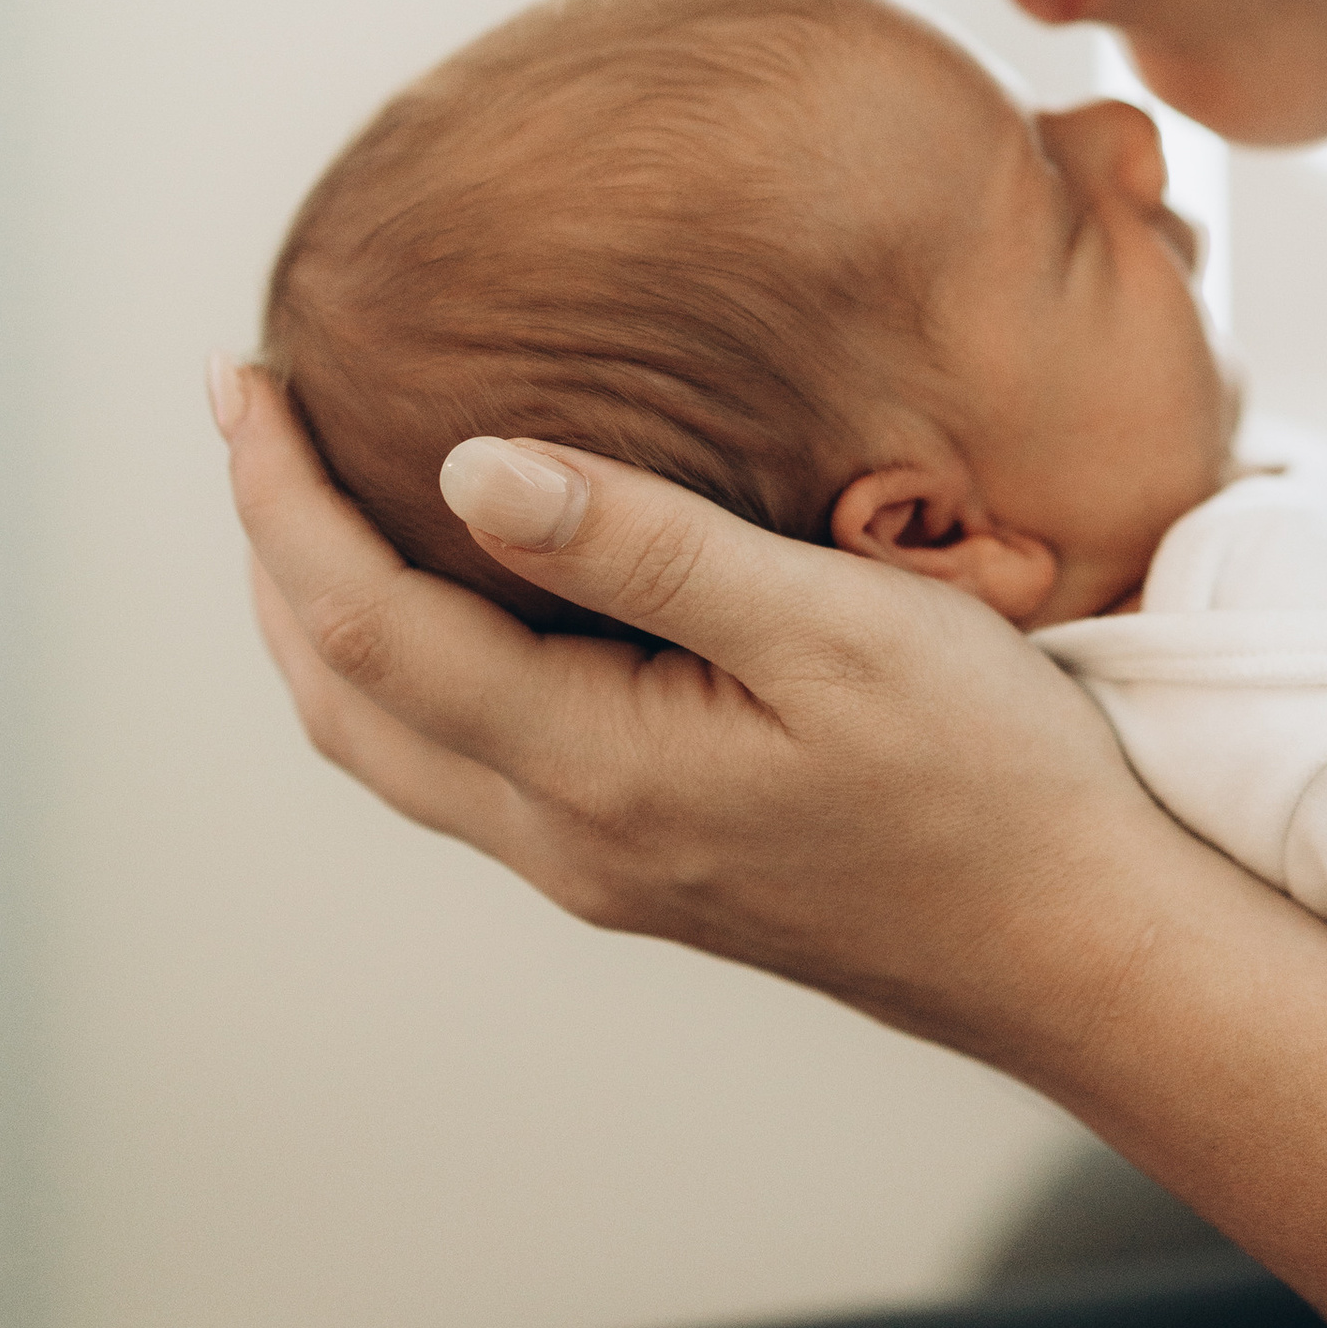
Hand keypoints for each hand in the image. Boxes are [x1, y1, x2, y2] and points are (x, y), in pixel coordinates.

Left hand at [219, 366, 1326, 1314]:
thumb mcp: (830, 626)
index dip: (282, 502)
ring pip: (396, 744)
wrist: (1082, 947)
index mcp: (596, 770)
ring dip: (328, 619)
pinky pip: (469, 762)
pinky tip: (464, 599)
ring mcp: (607, 867)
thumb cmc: (987, 776)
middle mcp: (570, 839)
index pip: (369, 624)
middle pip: (346, 698)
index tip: (244, 380)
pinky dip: (411, 666)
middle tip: (253, 418)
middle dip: (274, 556)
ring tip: (316, 500)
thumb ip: (646, 546)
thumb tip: (470, 467)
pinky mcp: (653, 866)